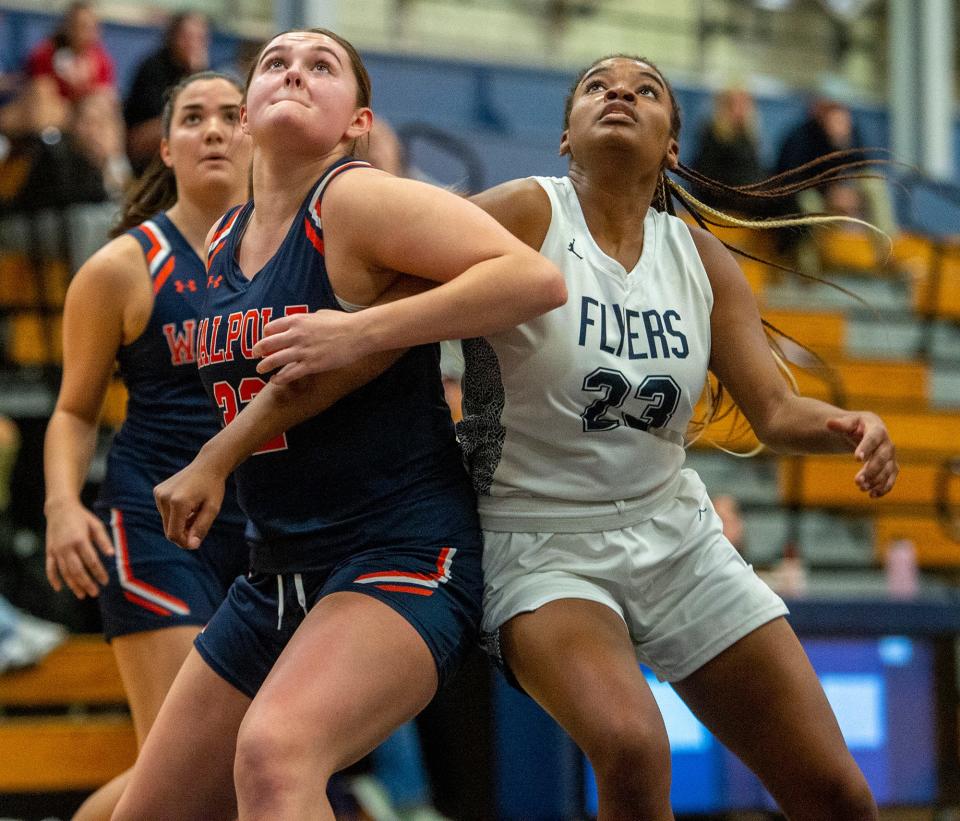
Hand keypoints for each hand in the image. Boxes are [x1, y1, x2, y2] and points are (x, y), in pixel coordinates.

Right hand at [44, 499, 112, 598]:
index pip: (91, 561)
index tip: (106, 582)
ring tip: (82, 595)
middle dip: (86, 583)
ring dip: (73, 585)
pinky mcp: (49, 551)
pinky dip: (53, 579)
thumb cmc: (82, 517)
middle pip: (77, 570)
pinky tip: (59, 589)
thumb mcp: (96, 525)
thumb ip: (103, 540)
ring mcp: (56, 550)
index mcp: (80, 540)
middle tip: (95, 593)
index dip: (99, 573)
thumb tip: (112, 555)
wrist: (60, 508)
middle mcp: (66, 547)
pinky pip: (50, 568)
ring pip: (64, 572)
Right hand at [154, 456, 225, 549]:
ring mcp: (159, 493)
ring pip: (167, 522)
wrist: (207, 465)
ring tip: (196, 512)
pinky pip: (165, 513)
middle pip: (169, 530)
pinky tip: (188, 505)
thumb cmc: (213, 487)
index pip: (174, 534)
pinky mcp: (157, 491)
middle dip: (183, 533)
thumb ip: (201, 528)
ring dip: (180, 523)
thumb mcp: (212, 509)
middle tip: (199, 524)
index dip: (184, 542)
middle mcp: (164, 497)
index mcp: (178, 502)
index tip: (196, 543)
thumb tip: (191, 545)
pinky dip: (176, 515)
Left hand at [253, 310, 368, 384]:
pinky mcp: (311, 365)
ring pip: (275, 360)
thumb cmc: (343, 322)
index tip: (266, 340)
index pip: (271, 328)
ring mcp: (302, 351)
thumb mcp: (321, 314)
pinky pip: (290, 373)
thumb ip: (308, 319)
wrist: (358, 333)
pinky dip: (280, 378)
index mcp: (297, 320)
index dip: (266, 335)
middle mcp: (295, 335)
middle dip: (258, 350)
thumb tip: (306, 321)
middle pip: (267, 344)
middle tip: (256, 355)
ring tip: (260, 370)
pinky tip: (276, 381)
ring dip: (265, 366)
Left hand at [826, 412, 897, 497]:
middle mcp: (888, 444)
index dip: (866, 448)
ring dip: (876, 481)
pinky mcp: (891, 467)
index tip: (856, 458)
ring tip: (861, 488)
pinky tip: (872, 495)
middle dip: (871, 470)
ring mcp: (891, 457)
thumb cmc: (855, 426)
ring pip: (888, 470)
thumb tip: (829, 423)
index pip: (873, 439)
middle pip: (882, 457)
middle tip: (857, 481)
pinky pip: (891, 479)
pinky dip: (884, 488)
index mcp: (877, 429)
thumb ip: (840, 424)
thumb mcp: (847, 423)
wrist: (867, 431)